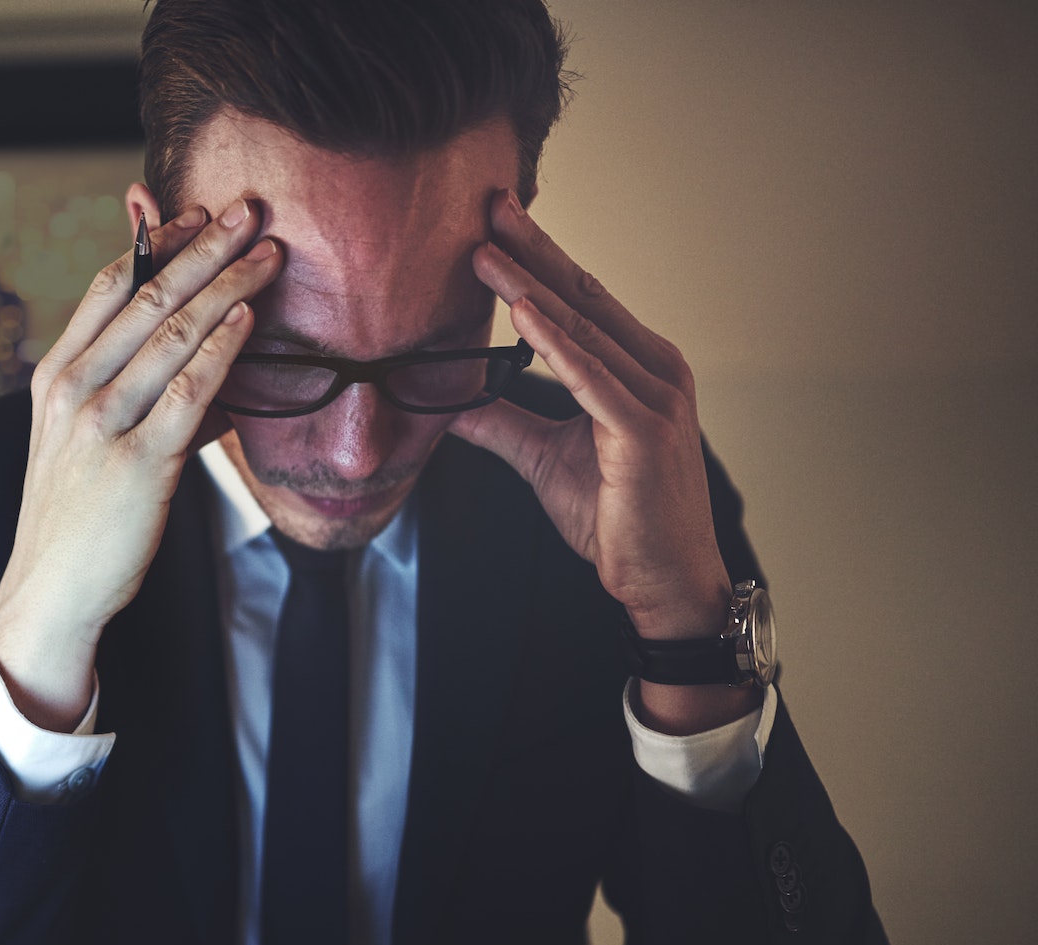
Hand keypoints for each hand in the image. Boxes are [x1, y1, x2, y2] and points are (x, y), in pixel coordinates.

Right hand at [0, 200, 283, 729]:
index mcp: (55, 375)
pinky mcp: (138, 463)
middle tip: (250, 211)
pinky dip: (222, 349)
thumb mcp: (82, 439)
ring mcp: (103, 424)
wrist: (50, 592)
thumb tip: (203, 354)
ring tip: (269, 254)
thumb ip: (128, 388)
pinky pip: (189, 391)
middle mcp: (72, 389)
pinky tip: (250, 320)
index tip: (201, 212)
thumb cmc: (78, 516)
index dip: (158, 242)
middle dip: (205, 247)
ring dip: (227, 286)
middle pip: (146, 297)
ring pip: (172, 334)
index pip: (108, 286)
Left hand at [452, 189, 759, 733]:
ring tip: (483, 250)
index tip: (491, 222)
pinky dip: (554, 342)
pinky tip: (520, 313)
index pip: (578, 299)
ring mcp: (655, 395)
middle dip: (531, 249)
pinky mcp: (644, 430)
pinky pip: (589, 376)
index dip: (535, 258)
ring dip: (528, 286)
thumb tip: (446, 404)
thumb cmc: (616, 517)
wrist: (660, 578)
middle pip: (581, 296)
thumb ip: (502, 423)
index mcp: (636, 366)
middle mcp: (654, 368)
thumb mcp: (543, 459)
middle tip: (486, 204)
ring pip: (580, 329)